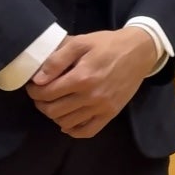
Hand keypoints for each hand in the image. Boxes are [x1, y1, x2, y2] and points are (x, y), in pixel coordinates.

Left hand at [26, 28, 158, 138]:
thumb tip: (38, 80)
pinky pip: (87, 131)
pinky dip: (73, 130)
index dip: (34, 91)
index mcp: (82, 77)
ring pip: (67, 122)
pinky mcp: (111, 113)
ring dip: (54, 115)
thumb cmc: (108, 44)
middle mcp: (91, 96)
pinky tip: (68, 121)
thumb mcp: (81, 42)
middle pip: (53, 111)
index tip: (34, 85)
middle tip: (41, 95)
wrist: (140, 51)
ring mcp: (102, 107)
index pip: (47, 93)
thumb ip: (57, 60)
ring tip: (55, 104)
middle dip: (41, 103)